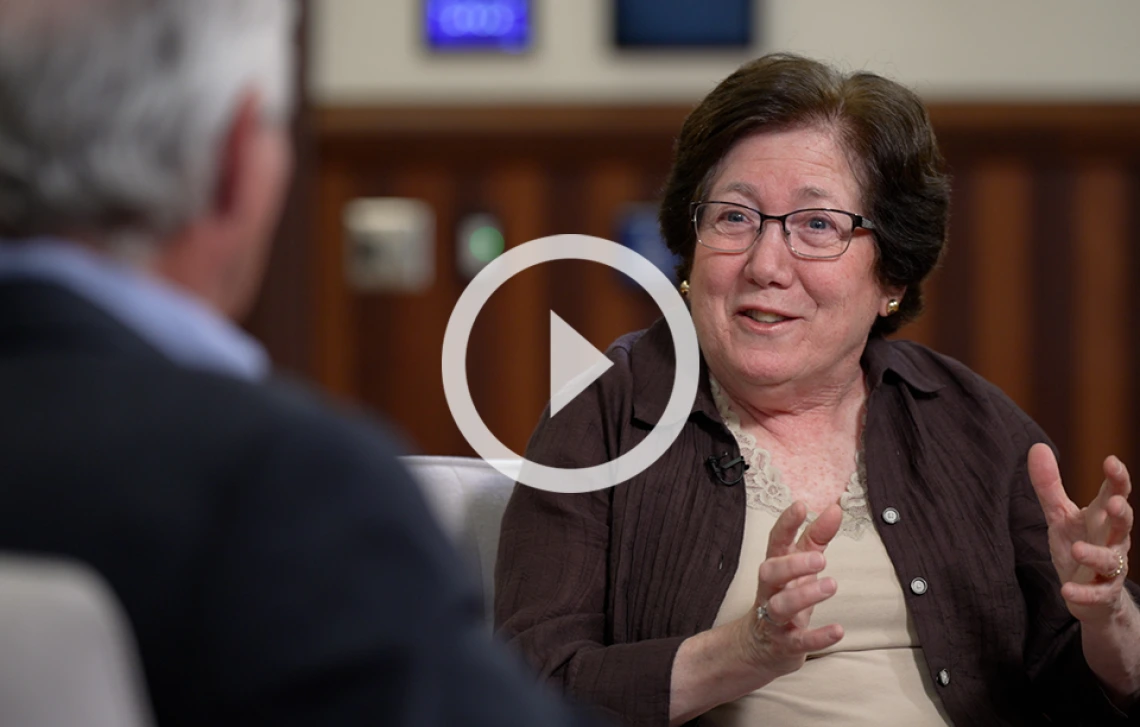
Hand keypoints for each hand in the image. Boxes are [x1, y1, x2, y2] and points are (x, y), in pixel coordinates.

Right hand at [735, 500, 843, 676]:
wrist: (760, 647)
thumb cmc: (785, 596)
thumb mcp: (800, 566)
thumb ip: (817, 537)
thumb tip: (835, 508)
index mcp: (776, 568)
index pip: (776, 542)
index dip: (786, 524)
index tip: (801, 506)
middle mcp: (771, 590)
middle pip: (770, 571)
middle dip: (792, 564)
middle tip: (820, 559)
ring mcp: (775, 618)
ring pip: (781, 606)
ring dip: (804, 595)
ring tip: (831, 585)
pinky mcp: (785, 644)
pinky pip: (799, 641)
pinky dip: (818, 637)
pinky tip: (838, 630)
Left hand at [1027, 443, 1133, 622]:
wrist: (1089, 594)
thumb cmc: (1077, 544)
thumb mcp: (1060, 515)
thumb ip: (1049, 485)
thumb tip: (1037, 446)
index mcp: (1103, 517)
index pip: (1115, 494)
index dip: (1117, 478)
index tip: (1111, 461)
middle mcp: (1112, 540)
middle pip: (1124, 524)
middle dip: (1122, 513)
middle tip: (1114, 503)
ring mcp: (1111, 568)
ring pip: (1111, 560)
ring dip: (1095, 555)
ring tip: (1076, 550)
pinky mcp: (1103, 593)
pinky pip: (1097, 594)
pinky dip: (1083, 592)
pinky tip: (1067, 590)